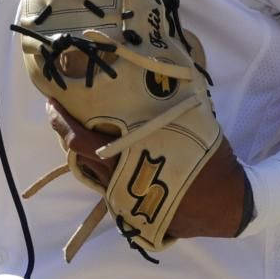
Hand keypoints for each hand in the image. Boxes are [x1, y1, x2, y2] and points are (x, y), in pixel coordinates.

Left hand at [46, 101, 248, 239]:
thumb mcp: (192, 122)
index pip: (79, 141)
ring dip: (81, 150)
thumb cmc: (211, 160)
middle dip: (65, 132)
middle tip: (59, 111)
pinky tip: (107, 151)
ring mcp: (123, 201)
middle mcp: (119, 182)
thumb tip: (158, 66)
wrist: (228, 206)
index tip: (51, 103)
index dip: (61, 122)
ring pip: (89, 173)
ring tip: (79, 126)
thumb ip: (169, 101)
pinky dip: (99, 167)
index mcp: (129, 158)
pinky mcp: (130, 212)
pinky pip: (105, 186)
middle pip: (77, 157)